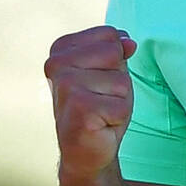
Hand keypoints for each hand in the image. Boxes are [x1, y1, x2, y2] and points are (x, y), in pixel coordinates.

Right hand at [44, 25, 137, 182]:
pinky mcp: (80, 110)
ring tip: (101, 112)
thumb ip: (117, 50)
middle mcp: (57, 65)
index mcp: (61, 49)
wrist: (84, 151)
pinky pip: (121, 106)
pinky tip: (101, 125)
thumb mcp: (110, 72)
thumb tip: (128, 42)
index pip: (109, 34)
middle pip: (114, 53)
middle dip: (119, 80)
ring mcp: (66, 87)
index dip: (116, 61)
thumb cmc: (98, 107)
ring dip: (120, 101)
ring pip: (121, 81)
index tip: (99, 81)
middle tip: (102, 99)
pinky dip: (118, 119)